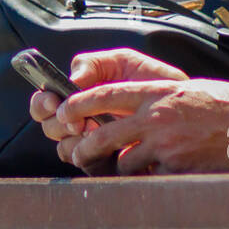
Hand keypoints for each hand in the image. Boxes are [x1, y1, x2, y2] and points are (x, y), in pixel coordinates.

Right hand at [29, 49, 189, 170]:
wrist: (184, 107)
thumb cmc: (154, 82)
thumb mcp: (125, 63)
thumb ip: (95, 64)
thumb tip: (72, 80)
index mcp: (78, 96)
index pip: (45, 102)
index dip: (44, 102)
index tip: (56, 100)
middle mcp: (79, 121)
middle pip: (48, 126)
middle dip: (57, 122)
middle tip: (79, 119)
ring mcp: (91, 143)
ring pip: (63, 147)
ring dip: (74, 139)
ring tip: (96, 130)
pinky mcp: (105, 162)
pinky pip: (85, 164)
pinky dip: (91, 155)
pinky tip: (107, 146)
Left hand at [55, 76, 228, 174]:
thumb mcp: (187, 90)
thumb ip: (158, 101)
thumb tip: (131, 111)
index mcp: (159, 93)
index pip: (106, 95)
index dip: (79, 104)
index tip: (64, 111)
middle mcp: (159, 118)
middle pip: (104, 136)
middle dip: (85, 147)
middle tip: (78, 153)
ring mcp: (169, 147)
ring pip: (125, 165)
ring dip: (123, 170)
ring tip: (129, 170)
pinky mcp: (181, 172)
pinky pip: (153, 182)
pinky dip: (151, 183)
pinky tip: (160, 180)